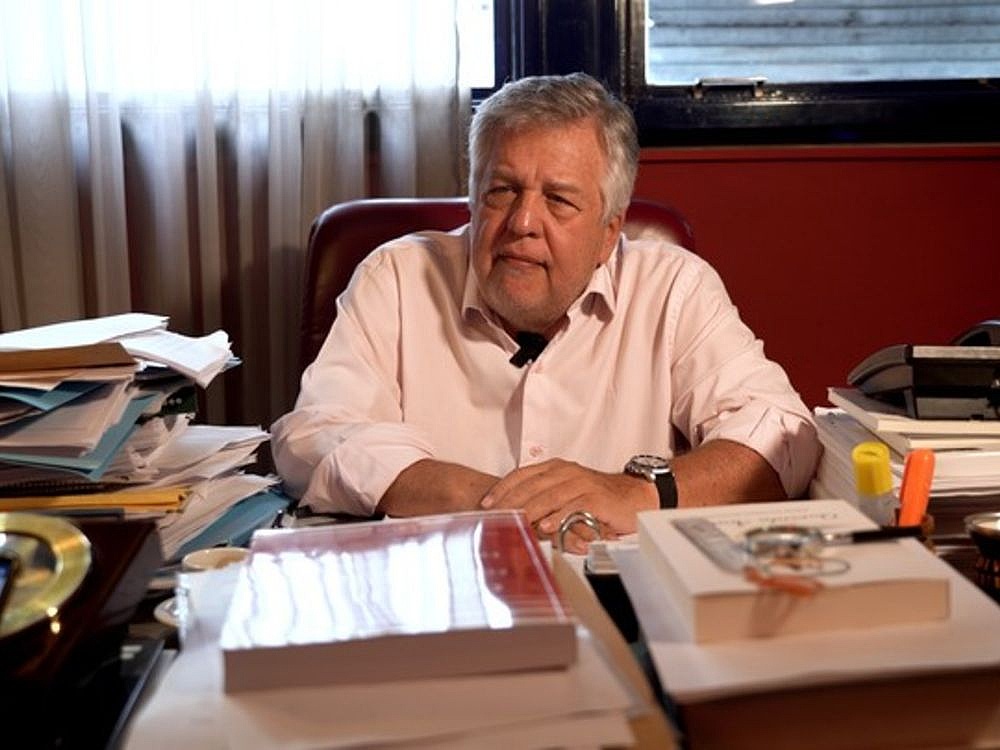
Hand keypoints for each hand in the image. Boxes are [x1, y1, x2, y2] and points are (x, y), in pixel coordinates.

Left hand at [480, 458, 656, 552]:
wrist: (634, 496)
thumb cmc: (598, 498)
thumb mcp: (567, 492)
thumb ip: (543, 498)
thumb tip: (514, 513)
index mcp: (555, 468)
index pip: (522, 475)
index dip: (502, 489)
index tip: (486, 504)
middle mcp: (566, 472)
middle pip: (531, 486)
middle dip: (510, 503)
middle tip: (494, 518)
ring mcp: (581, 484)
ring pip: (549, 496)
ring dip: (529, 511)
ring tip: (513, 522)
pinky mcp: (595, 498)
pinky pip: (573, 507)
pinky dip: (559, 517)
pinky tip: (547, 526)